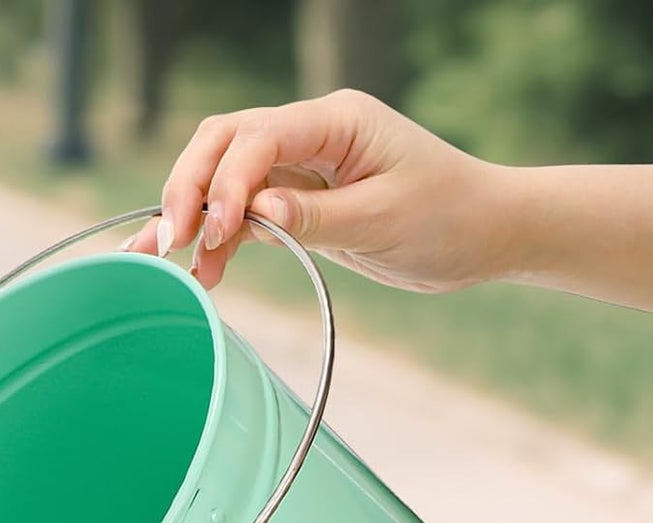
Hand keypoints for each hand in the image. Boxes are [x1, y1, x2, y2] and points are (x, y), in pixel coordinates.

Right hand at [125, 89, 509, 293]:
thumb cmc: (447, 217)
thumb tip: (255, 215)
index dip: (225, 184)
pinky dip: (216, 240)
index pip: (257, 138)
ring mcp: (298, 164)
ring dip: (192, 215)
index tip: (213, 235)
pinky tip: (203, 272)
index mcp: (336, 120)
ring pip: (220, 175)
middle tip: (170, 242)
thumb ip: (314, 216)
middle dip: (188, 188)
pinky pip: (240, 213)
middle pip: (222, 142)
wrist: (482, 233)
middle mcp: (310, 132)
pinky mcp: (293, 200)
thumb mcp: (383, 218)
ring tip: (173, 264)